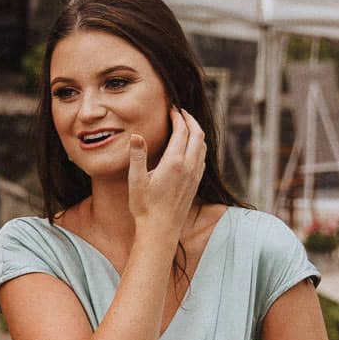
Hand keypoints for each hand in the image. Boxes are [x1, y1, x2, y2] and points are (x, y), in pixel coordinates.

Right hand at [128, 108, 205, 230]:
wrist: (161, 230)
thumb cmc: (145, 207)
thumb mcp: (136, 180)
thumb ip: (137, 156)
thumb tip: (136, 135)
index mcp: (175, 163)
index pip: (182, 131)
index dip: (178, 117)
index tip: (171, 108)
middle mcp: (189, 167)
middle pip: (197, 134)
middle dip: (190, 120)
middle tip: (180, 111)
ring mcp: (194, 175)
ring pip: (202, 145)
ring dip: (196, 131)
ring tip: (185, 125)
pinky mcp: (195, 183)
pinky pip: (202, 157)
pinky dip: (198, 145)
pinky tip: (189, 147)